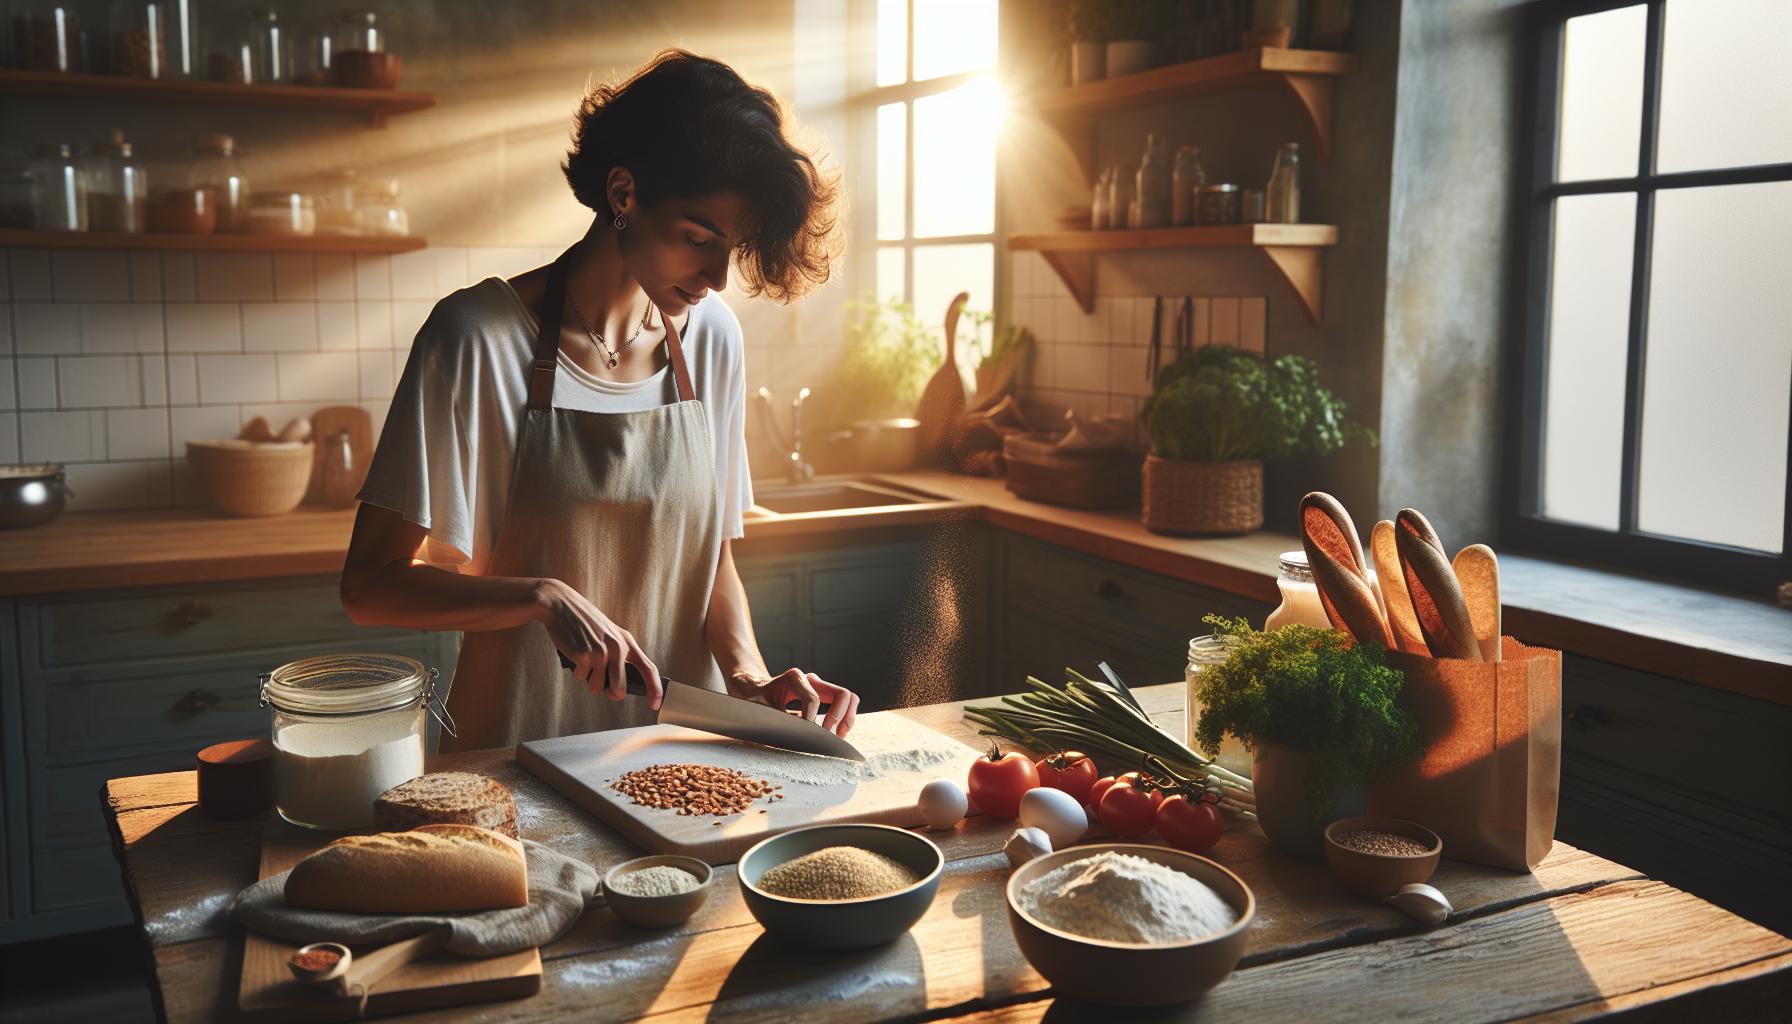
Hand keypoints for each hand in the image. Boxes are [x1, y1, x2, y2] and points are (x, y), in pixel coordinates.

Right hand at [532, 578, 662, 708]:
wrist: (560, 605)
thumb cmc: (584, 624)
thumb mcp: (609, 634)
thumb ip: (618, 656)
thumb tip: (618, 688)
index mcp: (627, 641)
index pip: (648, 669)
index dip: (655, 689)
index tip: (655, 704)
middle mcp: (617, 647)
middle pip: (620, 689)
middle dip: (611, 693)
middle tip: (602, 684)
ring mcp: (601, 652)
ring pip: (597, 688)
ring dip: (589, 680)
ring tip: (584, 660)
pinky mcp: (583, 655)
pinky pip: (581, 678)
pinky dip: (576, 671)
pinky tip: (574, 653)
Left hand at [725, 668, 860, 736]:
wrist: (750, 687)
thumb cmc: (751, 697)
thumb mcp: (757, 709)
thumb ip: (774, 720)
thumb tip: (793, 736)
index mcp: (794, 678)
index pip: (813, 700)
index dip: (811, 721)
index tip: (804, 736)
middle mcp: (811, 679)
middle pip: (842, 694)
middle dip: (838, 718)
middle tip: (827, 736)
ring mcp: (819, 687)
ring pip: (848, 698)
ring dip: (847, 718)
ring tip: (838, 736)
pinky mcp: (822, 696)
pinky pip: (843, 704)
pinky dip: (844, 718)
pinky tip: (835, 733)